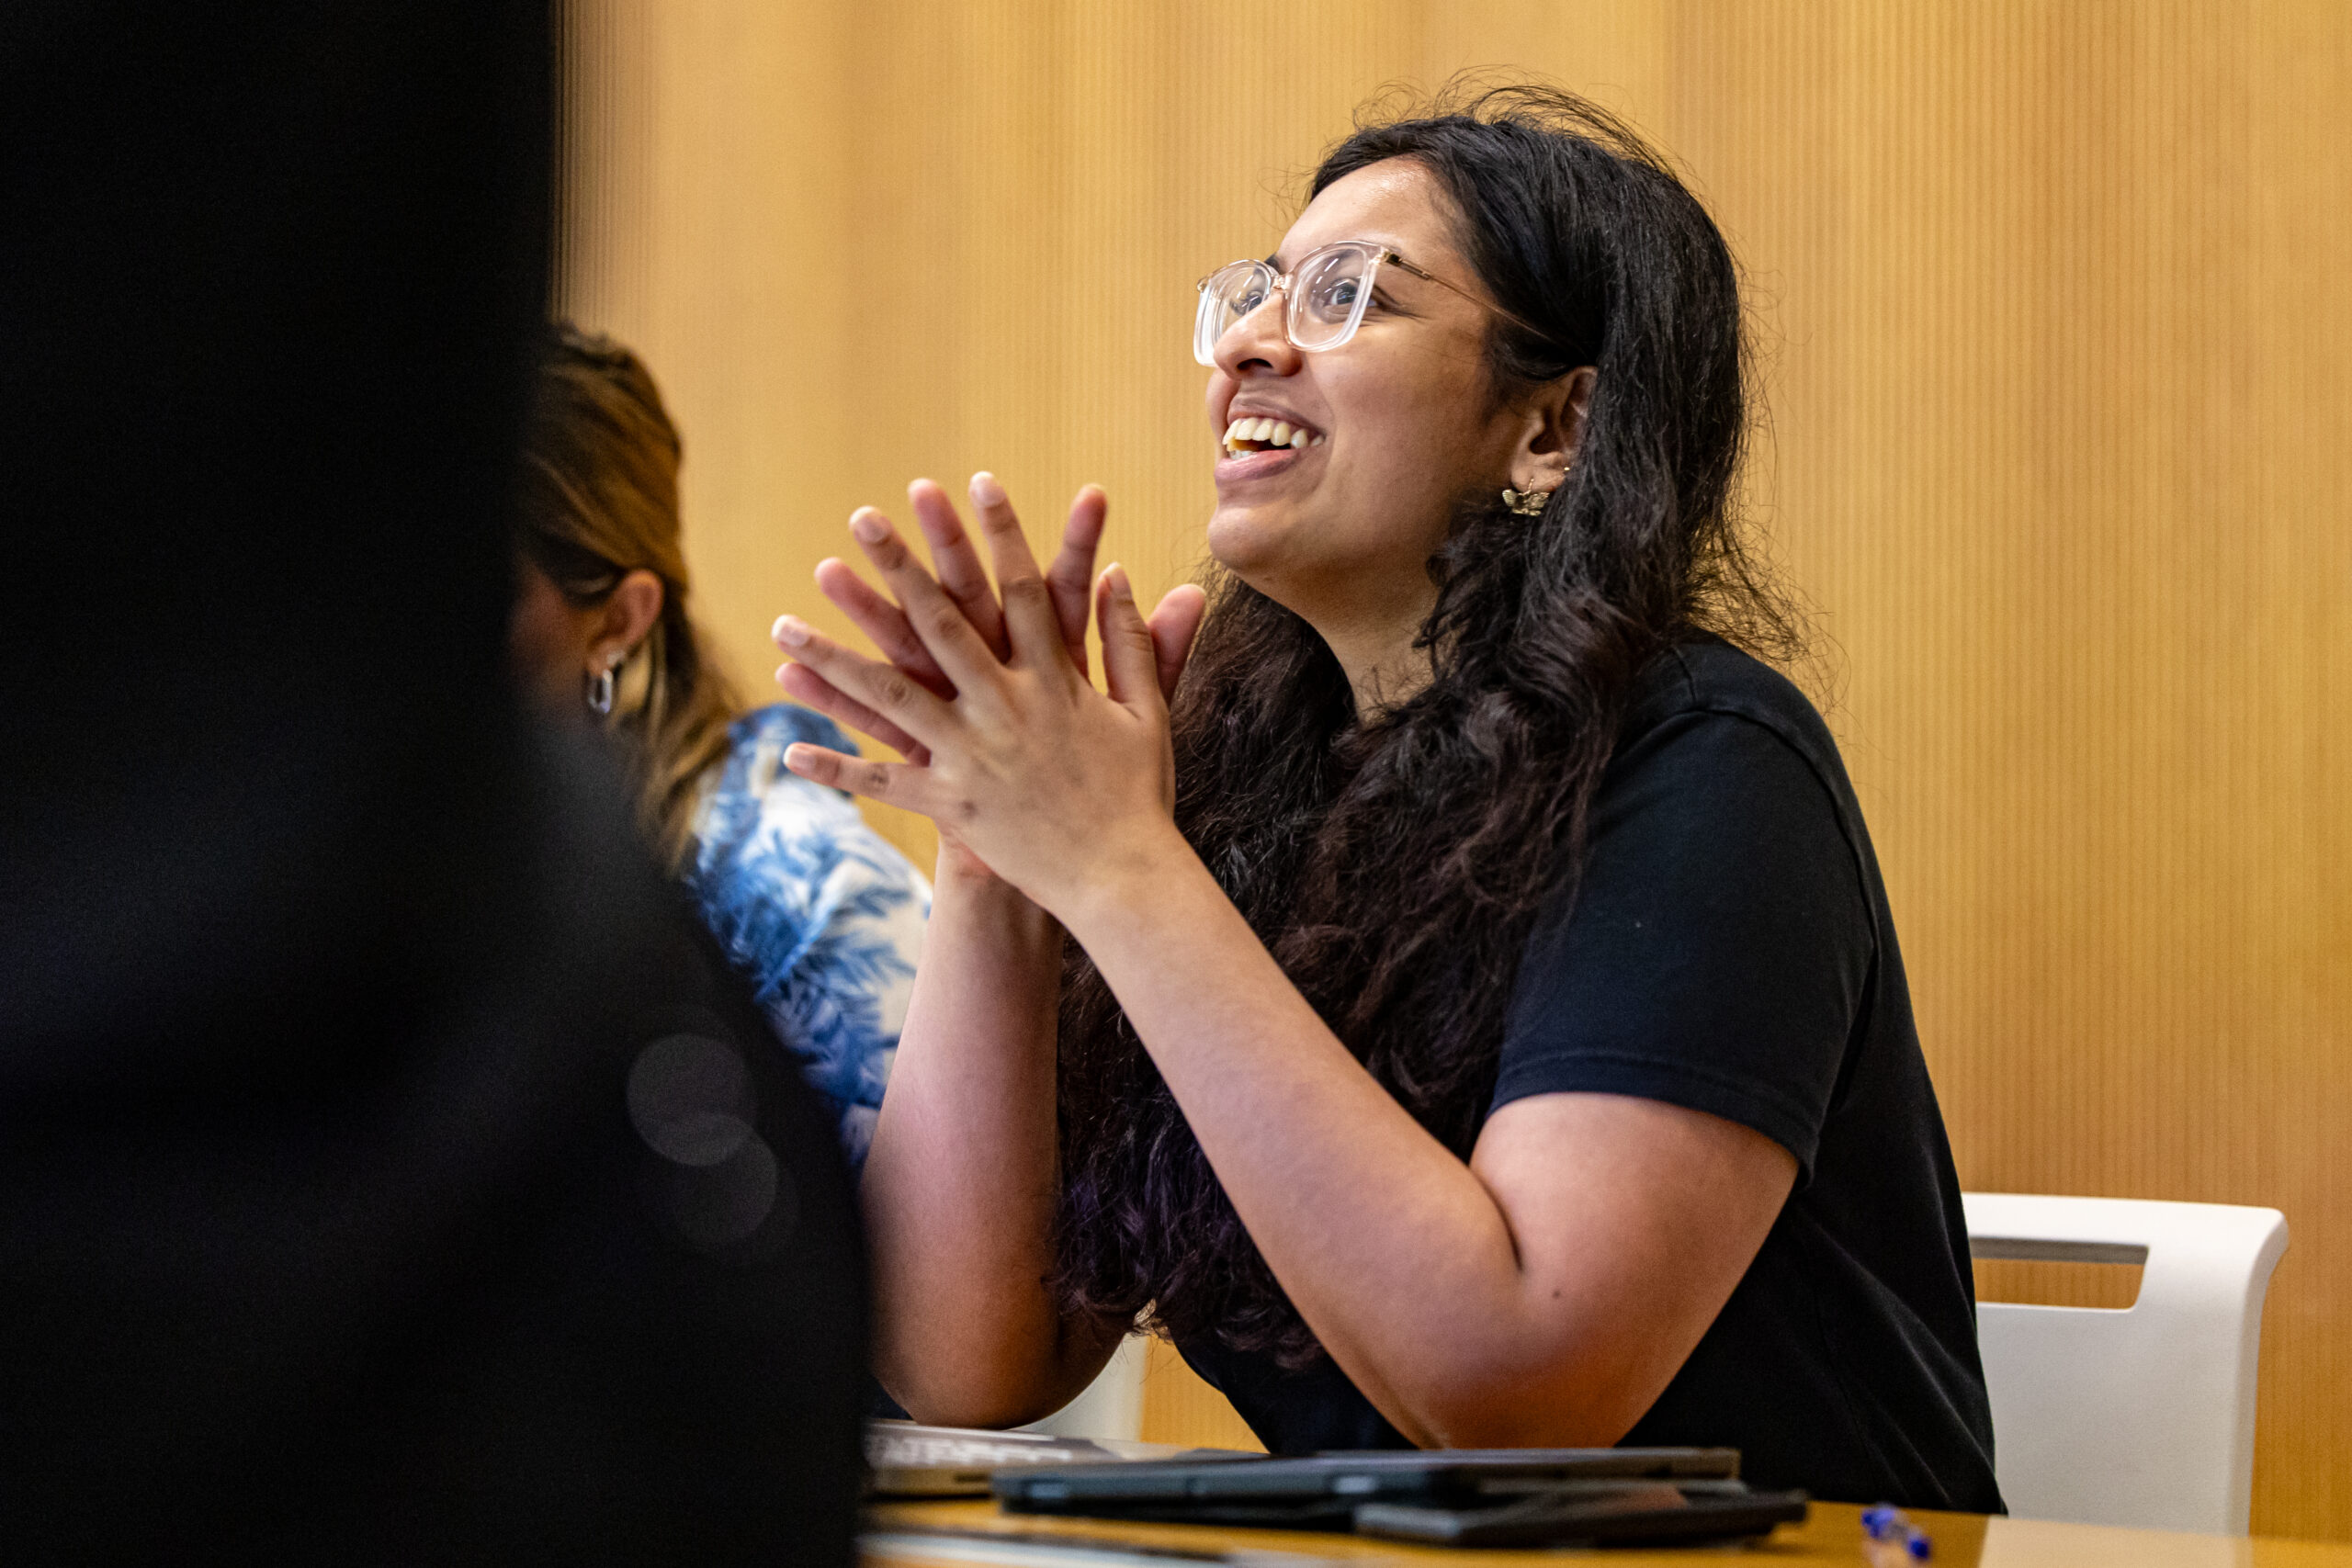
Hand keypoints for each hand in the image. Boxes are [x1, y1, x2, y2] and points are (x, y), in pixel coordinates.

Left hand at [771, 475, 1205, 918]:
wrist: (1122, 879)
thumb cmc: (1138, 794)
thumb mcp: (1146, 711)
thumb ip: (1131, 641)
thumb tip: (1122, 574)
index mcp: (1055, 680)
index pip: (1022, 589)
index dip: (1000, 532)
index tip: (976, 481)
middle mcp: (1004, 708)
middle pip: (942, 624)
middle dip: (899, 567)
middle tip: (863, 518)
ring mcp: (971, 757)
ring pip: (891, 698)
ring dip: (833, 660)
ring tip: (782, 625)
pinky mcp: (950, 805)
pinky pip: (883, 784)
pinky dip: (836, 769)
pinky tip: (790, 751)